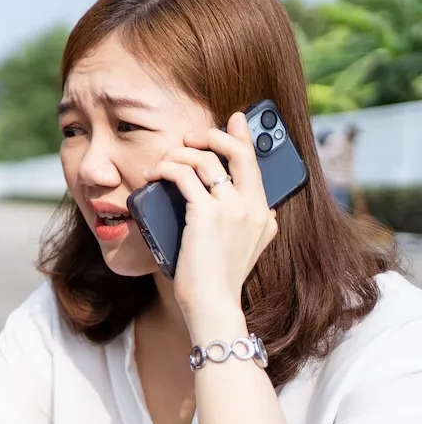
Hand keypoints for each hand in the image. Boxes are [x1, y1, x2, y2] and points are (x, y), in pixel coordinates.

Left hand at [143, 111, 278, 324]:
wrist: (214, 305)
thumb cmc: (220, 279)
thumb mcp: (251, 249)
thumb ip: (261, 226)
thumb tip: (268, 210)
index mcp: (265, 212)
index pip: (256, 163)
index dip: (245, 137)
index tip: (234, 118)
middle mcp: (254, 206)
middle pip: (238, 152)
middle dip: (212, 135)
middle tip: (190, 135)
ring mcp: (232, 209)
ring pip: (206, 160)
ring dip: (178, 154)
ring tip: (161, 163)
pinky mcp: (206, 214)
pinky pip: (184, 175)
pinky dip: (166, 168)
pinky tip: (154, 174)